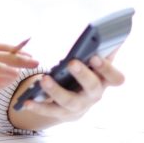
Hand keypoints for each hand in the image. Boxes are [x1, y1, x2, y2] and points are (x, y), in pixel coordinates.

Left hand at [8, 54, 124, 130]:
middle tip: (71, 63)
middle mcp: (94, 95)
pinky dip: (38, 106)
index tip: (94, 55)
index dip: (107, 68)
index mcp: (105, 80)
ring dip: (56, 90)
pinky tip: (27, 101)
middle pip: (93, 88)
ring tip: (44, 79)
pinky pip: (49, 111)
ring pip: (69, 101)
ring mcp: (79, 107)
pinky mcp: (62, 114)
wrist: (74, 100)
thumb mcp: (91, 61)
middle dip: (83, 75)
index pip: (116, 78)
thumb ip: (99, 47)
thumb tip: (106, 28)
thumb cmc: (84, 72)